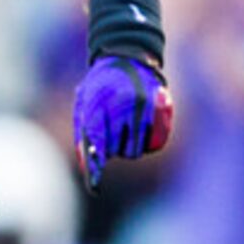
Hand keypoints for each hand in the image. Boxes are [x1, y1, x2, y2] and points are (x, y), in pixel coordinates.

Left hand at [72, 56, 173, 190]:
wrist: (128, 55)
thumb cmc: (100, 84)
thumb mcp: (84, 104)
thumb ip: (83, 133)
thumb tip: (87, 166)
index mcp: (101, 106)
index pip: (98, 146)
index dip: (96, 169)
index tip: (94, 188)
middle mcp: (123, 109)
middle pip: (119, 152)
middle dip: (113, 150)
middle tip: (112, 138)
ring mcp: (144, 110)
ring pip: (137, 150)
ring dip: (129, 148)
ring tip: (124, 131)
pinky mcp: (160, 110)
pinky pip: (155, 143)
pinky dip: (147, 143)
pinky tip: (141, 130)